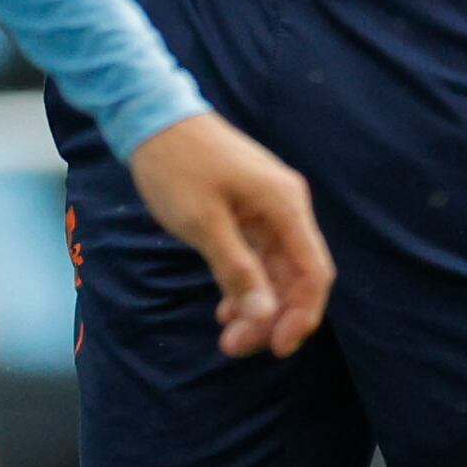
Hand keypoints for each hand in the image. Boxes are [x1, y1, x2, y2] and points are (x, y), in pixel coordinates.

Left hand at [123, 112, 333, 357]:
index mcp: (285, 206)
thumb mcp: (203, 223)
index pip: (314, 272)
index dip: (302, 316)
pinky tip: (225, 306)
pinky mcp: (248, 210)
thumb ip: (237, 270)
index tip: (277, 349)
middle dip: (272, 317)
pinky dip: (246, 283)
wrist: (152, 117)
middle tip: (234, 346)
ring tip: (227, 335)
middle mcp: (285, 207)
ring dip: (258, 305)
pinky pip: (258, 256)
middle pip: (296, 276)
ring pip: (276, 270)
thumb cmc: (178, 166)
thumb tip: (264, 317)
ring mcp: (267, 208)